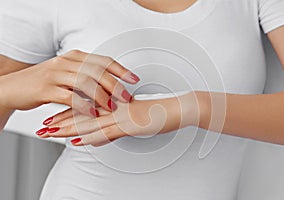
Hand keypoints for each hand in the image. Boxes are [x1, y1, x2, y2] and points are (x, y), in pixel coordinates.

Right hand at [0, 50, 139, 116]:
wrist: (14, 87)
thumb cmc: (45, 82)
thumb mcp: (67, 74)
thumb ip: (86, 77)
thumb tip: (110, 86)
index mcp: (74, 57)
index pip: (103, 61)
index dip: (121, 70)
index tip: (134, 79)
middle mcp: (66, 62)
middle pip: (97, 70)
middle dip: (115, 85)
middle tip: (126, 97)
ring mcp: (55, 74)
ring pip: (85, 81)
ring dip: (101, 96)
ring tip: (111, 107)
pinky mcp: (46, 89)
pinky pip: (69, 96)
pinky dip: (83, 106)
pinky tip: (92, 113)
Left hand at [39, 93, 197, 145]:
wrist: (179, 108)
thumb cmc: (159, 111)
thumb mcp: (134, 118)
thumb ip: (116, 126)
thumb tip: (101, 137)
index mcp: (115, 104)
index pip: (86, 108)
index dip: (67, 114)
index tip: (52, 118)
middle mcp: (115, 108)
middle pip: (82, 115)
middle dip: (60, 122)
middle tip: (43, 126)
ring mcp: (122, 115)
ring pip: (90, 122)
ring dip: (69, 129)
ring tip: (51, 133)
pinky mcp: (131, 123)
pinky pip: (109, 130)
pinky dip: (92, 137)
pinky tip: (79, 141)